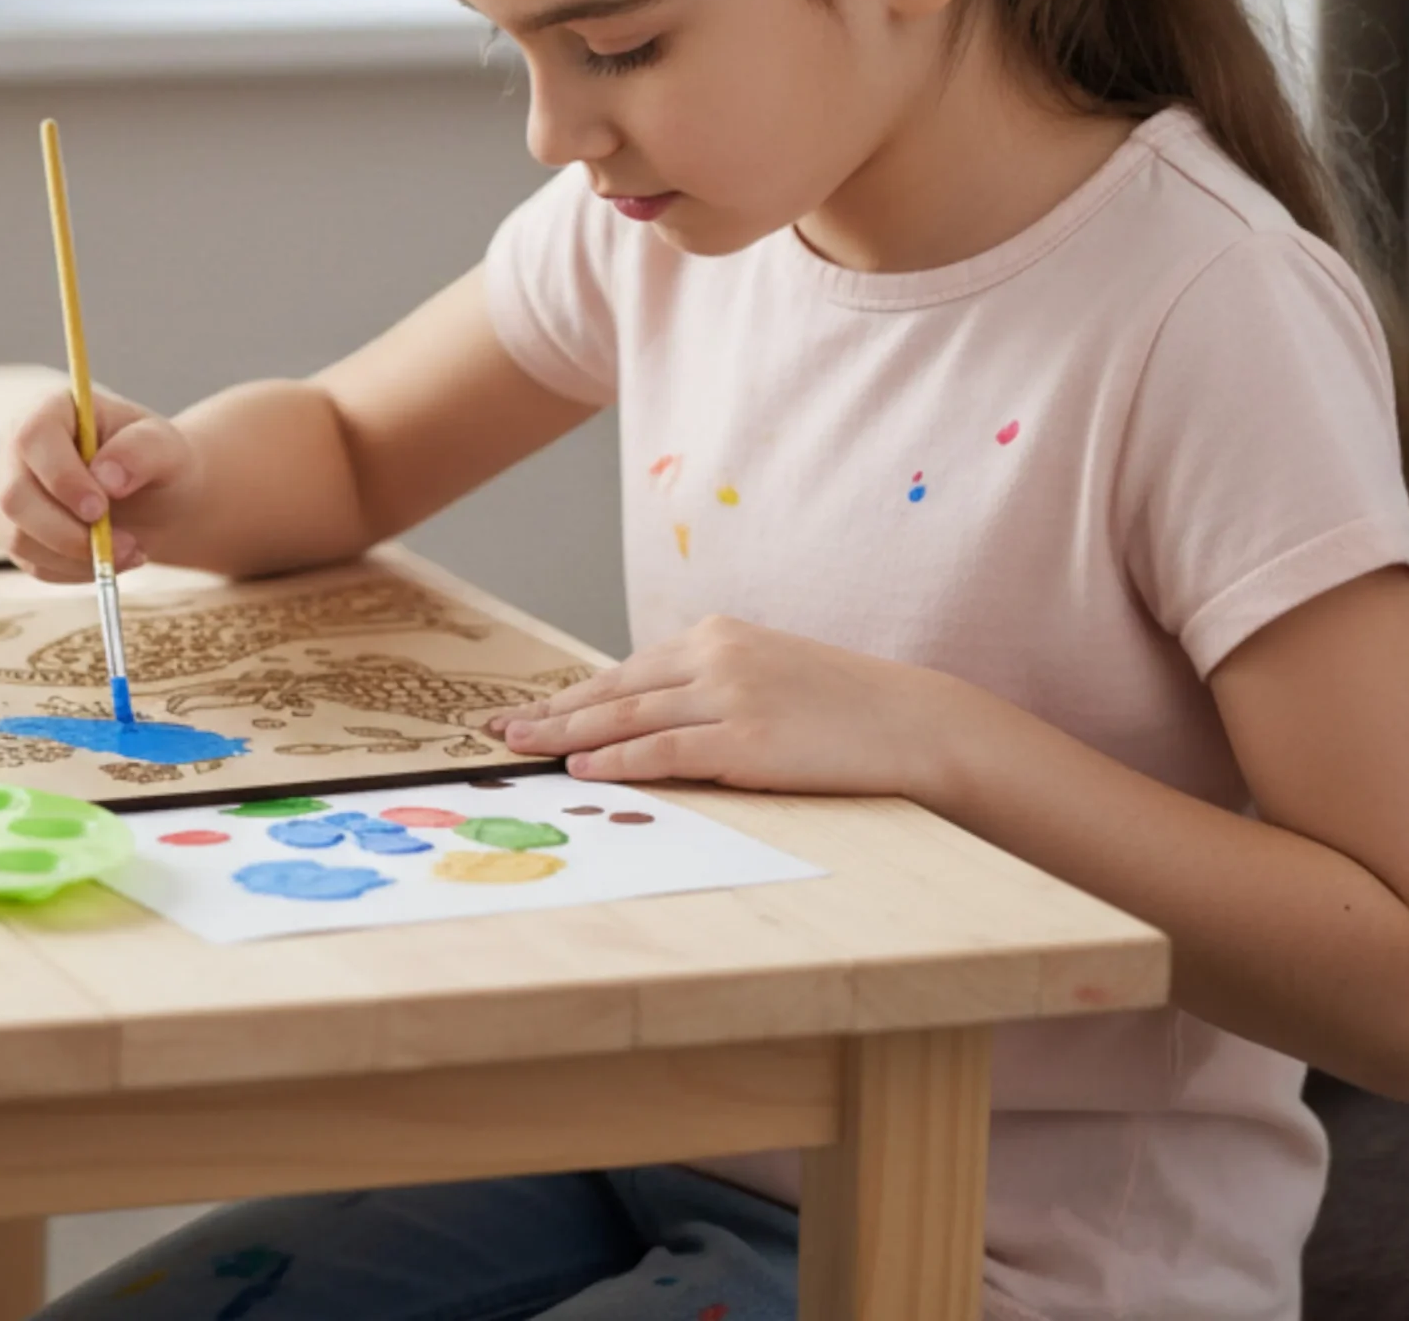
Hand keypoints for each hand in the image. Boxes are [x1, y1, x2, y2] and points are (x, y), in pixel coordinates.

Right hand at [0, 384, 201, 583]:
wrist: (152, 496)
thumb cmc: (155, 460)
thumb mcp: (164, 446)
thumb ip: (142, 451)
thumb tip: (107, 479)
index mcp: (51, 410)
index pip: (33, 438)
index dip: (61, 477)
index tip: (100, 508)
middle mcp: (18, 448)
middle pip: (14, 496)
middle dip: (67, 531)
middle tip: (124, 544)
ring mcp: (12, 491)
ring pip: (18, 537)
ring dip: (76, 557)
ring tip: (130, 552)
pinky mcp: (17, 531)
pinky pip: (33, 563)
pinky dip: (75, 571)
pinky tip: (110, 559)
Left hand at [490, 614, 965, 800]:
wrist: (912, 720)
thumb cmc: (841, 707)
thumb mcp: (765, 676)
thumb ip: (708, 687)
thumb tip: (650, 720)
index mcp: (713, 636)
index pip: (624, 672)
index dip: (569, 696)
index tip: (526, 712)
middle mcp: (713, 656)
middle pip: (612, 691)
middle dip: (550, 713)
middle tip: (496, 731)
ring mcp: (729, 696)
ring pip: (627, 719)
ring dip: (566, 737)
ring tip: (521, 750)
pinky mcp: (747, 739)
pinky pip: (666, 751)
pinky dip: (618, 762)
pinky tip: (582, 771)